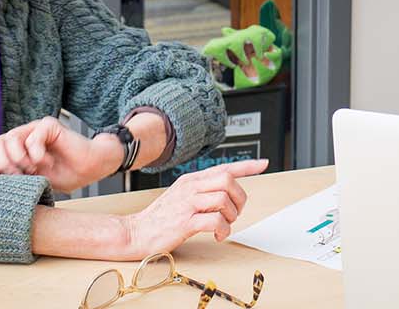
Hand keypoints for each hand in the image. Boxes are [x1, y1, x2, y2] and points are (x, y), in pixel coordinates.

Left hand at [0, 117, 119, 191]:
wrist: (91, 168)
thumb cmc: (65, 174)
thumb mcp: (32, 180)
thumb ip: (12, 177)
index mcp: (17, 150)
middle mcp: (23, 137)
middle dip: (3, 163)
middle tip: (18, 175)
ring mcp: (35, 129)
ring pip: (11, 138)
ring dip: (19, 159)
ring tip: (33, 169)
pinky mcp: (48, 125)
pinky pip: (32, 137)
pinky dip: (37, 153)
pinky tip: (46, 161)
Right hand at [116, 159, 269, 259]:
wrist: (136, 232)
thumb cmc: (160, 218)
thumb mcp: (181, 196)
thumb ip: (202, 191)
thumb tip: (226, 193)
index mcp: (191, 180)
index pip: (224, 167)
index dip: (247, 166)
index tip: (263, 164)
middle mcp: (190, 187)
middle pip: (228, 181)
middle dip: (239, 198)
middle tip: (233, 213)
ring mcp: (187, 203)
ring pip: (224, 199)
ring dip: (231, 217)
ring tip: (222, 226)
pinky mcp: (185, 222)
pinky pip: (215, 220)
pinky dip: (223, 229)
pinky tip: (218, 235)